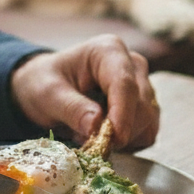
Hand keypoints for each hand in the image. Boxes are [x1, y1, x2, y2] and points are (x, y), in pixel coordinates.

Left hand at [10, 36, 159, 149]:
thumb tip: (95, 126)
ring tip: (90, 136)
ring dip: (124, 138)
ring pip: (148, 120)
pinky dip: (129, 143)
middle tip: (89, 143)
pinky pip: (147, 132)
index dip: (122, 114)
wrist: (47, 87)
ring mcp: (143, 85)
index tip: (113, 140)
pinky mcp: (145, 107)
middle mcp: (132, 64)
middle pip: (142, 104)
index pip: (125, 83)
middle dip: (121, 130)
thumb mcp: (48, 93)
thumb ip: (71, 108)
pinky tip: (104, 138)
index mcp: (109, 50)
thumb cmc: (45, 83)